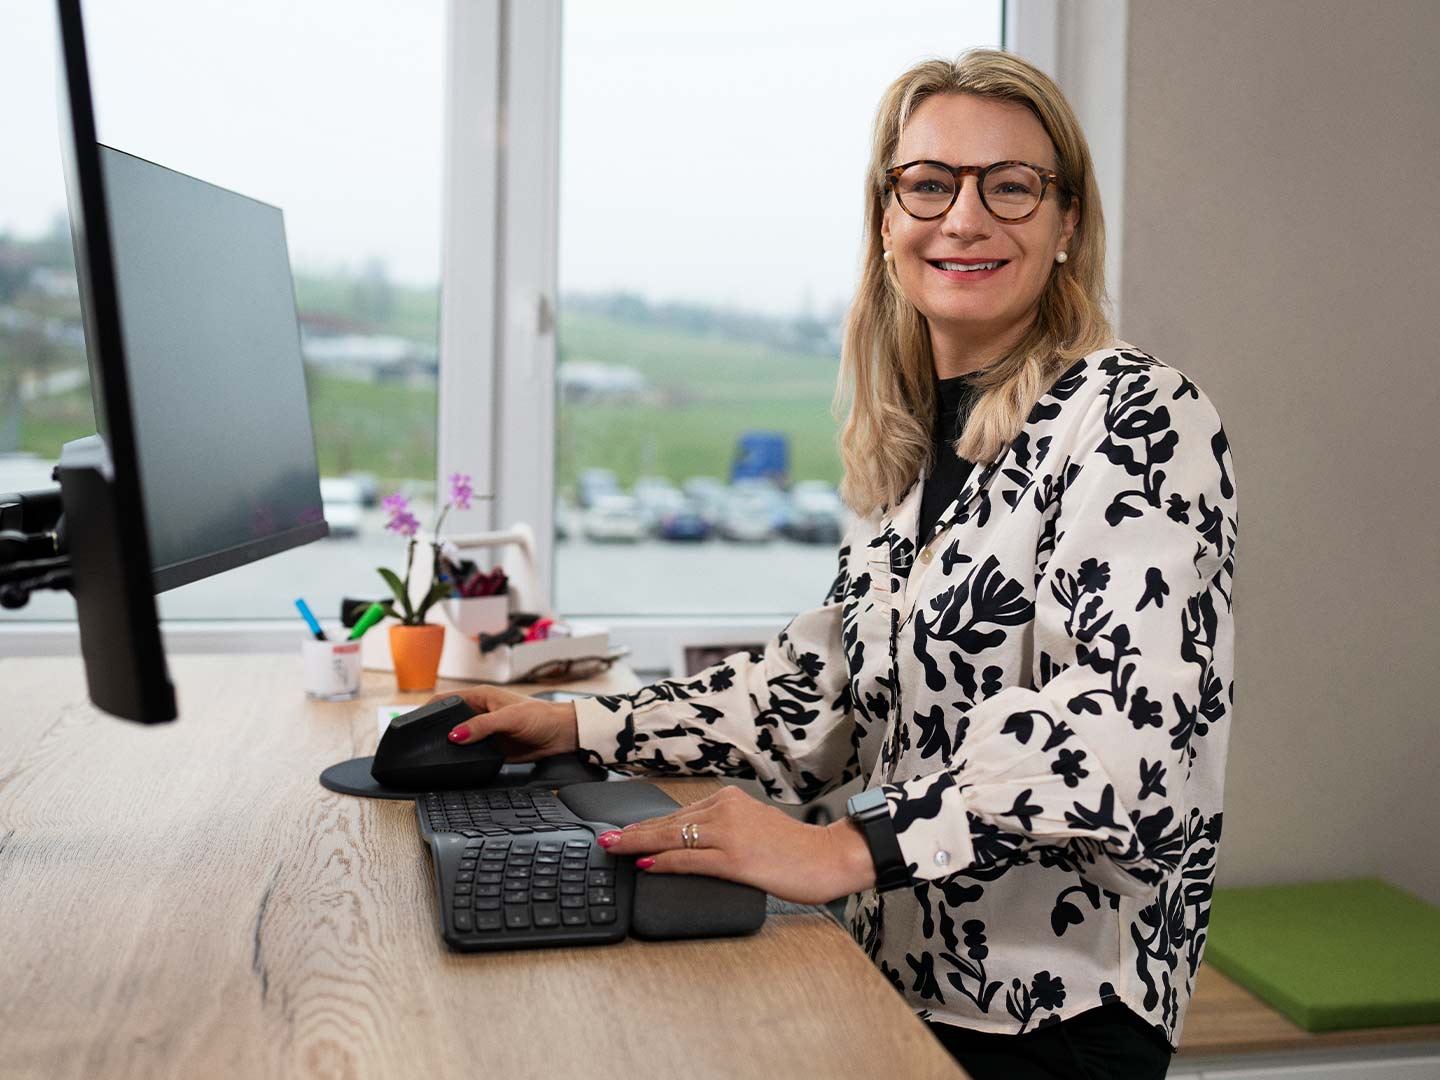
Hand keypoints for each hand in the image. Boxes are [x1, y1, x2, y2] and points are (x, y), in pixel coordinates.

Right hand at [425, 686, 579, 762]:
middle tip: (420, 745)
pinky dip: (462, 759)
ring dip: (449, 748)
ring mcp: (484, 732)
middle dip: (435, 732)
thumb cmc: (541, 716)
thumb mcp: (509, 718)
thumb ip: (481, 726)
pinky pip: (470, 755)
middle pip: (448, 722)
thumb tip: (455, 735)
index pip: (446, 700)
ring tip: (433, 757)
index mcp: (480, 697)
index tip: (413, 723)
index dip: (428, 710)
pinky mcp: (491, 749)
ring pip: (458, 740)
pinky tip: (454, 766)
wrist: (562, 735)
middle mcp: (479, 713)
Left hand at [595, 786, 877, 905]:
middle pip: (668, 823)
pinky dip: (663, 863)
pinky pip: (689, 860)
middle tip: (605, 839)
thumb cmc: (796, 849)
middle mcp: (726, 810)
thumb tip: (688, 845)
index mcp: (730, 800)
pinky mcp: (735, 860)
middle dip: (633, 833)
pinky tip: (645, 865)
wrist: (830, 858)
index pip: (678, 814)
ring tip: (614, 849)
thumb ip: (723, 830)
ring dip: (638, 845)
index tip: (624, 832)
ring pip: (672, 839)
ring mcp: (730, 834)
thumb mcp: (754, 828)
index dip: (647, 825)